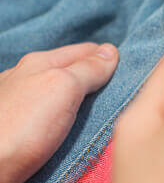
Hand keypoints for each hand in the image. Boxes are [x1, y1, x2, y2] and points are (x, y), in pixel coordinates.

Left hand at [0, 43, 118, 182]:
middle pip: (70, 72)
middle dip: (94, 79)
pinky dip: (63, 120)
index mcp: (38, 63)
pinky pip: (48, 118)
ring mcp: (17, 104)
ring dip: (78, 102)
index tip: (130, 75)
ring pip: (57, 95)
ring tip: (100, 115)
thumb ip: (88, 69)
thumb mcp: (63, 89)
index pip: (84, 51)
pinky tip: (69, 132)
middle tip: (120, 95)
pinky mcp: (14, 130)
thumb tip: (110, 51)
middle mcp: (24, 79)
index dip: (109, 59)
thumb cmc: (23, 128)